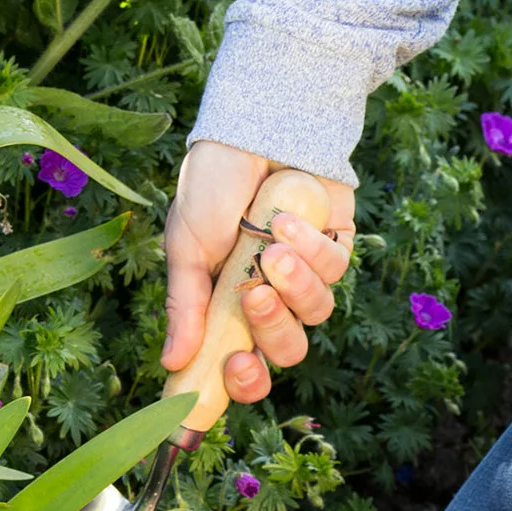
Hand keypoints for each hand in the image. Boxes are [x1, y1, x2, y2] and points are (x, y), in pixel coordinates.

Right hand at [160, 139, 356, 402]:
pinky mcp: (337, 251)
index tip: (234, 371)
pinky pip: (336, 272)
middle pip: (287, 351)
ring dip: (295, 283)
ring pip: (316, 313)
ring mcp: (307, 278)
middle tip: (255, 297)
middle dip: (274, 331)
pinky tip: (289, 218)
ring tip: (273, 244)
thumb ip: (185, 305)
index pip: (244, 366)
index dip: (244, 383)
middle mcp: (272, 301)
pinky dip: (312, 248)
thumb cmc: (212, 185)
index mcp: (230, 308)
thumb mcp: (186, 244)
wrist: (250, 127)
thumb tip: (174, 363)